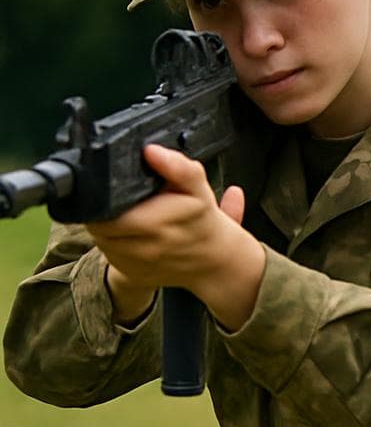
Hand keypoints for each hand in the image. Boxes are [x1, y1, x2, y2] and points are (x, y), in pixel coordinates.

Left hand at [88, 144, 264, 328]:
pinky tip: (134, 236)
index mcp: (155, 224)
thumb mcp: (197, 188)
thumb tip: (152, 151)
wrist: (216, 259)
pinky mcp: (133, 275)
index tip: (118, 192)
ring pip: (102, 240)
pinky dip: (116, 244)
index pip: (103, 211)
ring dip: (109, 228)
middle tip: (125, 203)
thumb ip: (177, 166)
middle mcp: (143, 248)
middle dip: (105, 212)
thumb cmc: (203, 221)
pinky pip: (111, 255)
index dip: (103, 199)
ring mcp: (137, 265)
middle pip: (98, 225)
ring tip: (132, 218)